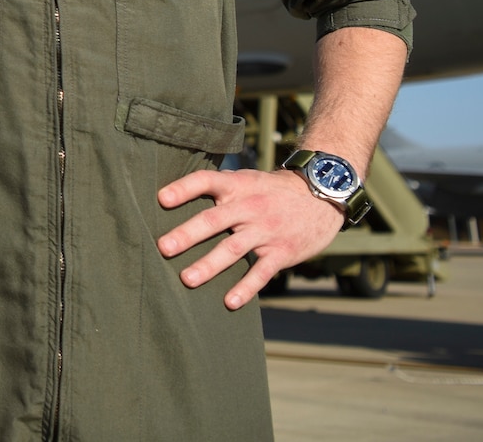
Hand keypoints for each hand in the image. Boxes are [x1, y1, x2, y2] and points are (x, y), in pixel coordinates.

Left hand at [157, 167, 344, 308]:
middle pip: (214, 219)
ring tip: (187, 279)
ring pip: (233, 248)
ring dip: (209, 265)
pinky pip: (262, 272)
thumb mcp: (247, 179)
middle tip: (163, 247)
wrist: (321, 196)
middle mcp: (249, 206)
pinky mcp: (282, 252)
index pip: (206, 181)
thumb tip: (173, 197)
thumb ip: (219, 189)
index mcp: (237, 185)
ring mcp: (266, 230)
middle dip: (188, 234)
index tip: (161, 199)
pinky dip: (246, 288)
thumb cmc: (271, 190)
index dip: (184, 188)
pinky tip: (230, 301)